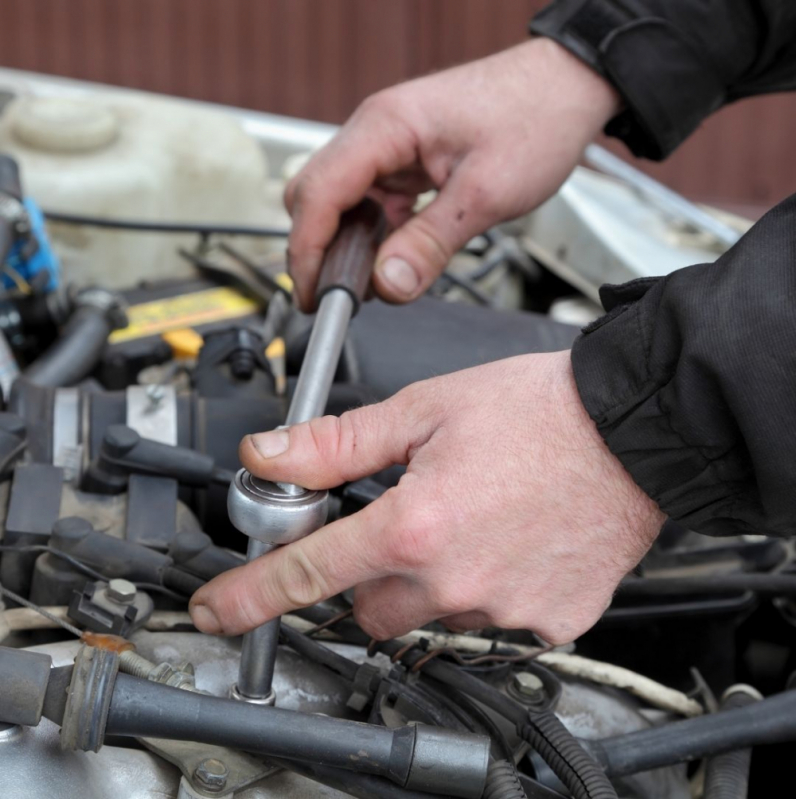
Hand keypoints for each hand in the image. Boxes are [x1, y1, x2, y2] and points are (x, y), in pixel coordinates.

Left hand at [190, 352, 663, 644]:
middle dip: (366, 574)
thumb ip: (337, 443)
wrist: (630, 429)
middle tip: (399, 525)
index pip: (307, 574)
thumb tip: (272, 456)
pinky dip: (483, 590)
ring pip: (428, 618)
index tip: (218, 610)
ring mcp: (504, 608)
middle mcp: (455, 579)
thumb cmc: (537, 410)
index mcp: (414, 524)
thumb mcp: (423, 410)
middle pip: (367, 608)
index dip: (250, 595)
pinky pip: (489, 623)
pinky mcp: (547, 621)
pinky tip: (507, 543)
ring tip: (469, 522)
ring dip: (429, 582)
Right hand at [285, 38, 620, 310]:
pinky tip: (389, 261)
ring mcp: (390, 147)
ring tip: (363, 287)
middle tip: (334, 299)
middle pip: (315, 196)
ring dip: (346, 245)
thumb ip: (430, 243)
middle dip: (318, 250)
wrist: (567, 86)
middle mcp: (377, 131)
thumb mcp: (485, 193)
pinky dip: (373, 235)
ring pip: (341, 202)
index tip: (313, 295)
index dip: (308, 250)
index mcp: (385, 126)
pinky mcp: (406, 161)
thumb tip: (385, 285)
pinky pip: (372, 203)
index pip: (319, 192)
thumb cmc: (535, 117)